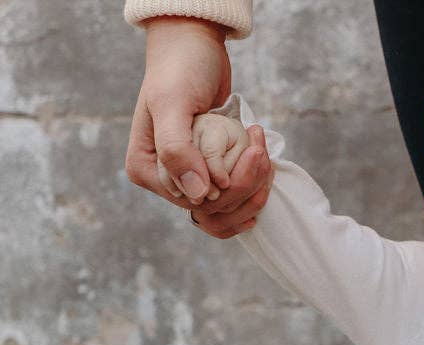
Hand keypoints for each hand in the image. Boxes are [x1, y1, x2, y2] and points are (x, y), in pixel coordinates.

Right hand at [125, 16, 272, 236]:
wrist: (193, 45)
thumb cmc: (180, 68)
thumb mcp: (173, 104)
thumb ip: (177, 149)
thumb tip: (196, 195)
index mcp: (145, 170)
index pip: (193, 201)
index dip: (228, 188)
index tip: (253, 153)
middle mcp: (163, 178)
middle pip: (212, 207)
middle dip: (246, 185)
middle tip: (263, 150)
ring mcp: (187, 175)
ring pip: (226, 205)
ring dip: (254, 186)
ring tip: (265, 152)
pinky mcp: (208, 170)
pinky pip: (233, 193)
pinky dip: (253, 183)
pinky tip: (265, 165)